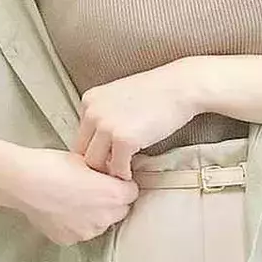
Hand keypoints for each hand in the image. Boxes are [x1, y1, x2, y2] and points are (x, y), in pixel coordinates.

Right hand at [8, 147, 139, 245]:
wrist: (23, 182)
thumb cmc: (52, 165)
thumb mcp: (85, 160)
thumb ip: (104, 172)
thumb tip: (109, 174)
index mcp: (113, 195)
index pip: (132, 192)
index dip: (121, 184)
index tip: (111, 180)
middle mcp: (104, 217)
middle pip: (119, 211)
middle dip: (110, 201)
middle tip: (91, 189)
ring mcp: (87, 232)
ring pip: (100, 223)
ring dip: (94, 214)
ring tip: (73, 200)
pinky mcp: (70, 239)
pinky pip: (80, 232)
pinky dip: (75, 224)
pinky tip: (61, 210)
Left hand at [73, 59, 201, 179]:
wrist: (181, 86)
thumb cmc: (157, 93)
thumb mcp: (120, 98)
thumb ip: (105, 116)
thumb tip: (100, 144)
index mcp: (89, 101)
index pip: (80, 136)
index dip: (94, 150)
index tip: (107, 157)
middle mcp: (92, 112)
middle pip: (82, 151)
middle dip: (98, 164)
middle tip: (113, 170)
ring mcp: (106, 125)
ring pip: (94, 163)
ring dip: (108, 172)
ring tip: (121, 173)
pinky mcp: (123, 139)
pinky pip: (116, 168)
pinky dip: (123, 175)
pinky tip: (131, 173)